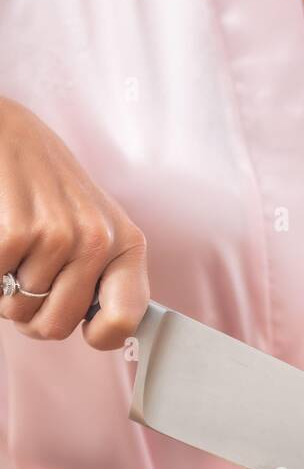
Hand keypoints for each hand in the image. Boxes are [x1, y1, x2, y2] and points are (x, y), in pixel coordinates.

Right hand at [0, 98, 148, 348]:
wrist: (7, 133)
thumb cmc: (49, 188)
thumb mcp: (93, 223)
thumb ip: (102, 274)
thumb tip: (104, 332)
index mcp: (126, 243)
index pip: (124, 321)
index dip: (96, 335)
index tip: (82, 326)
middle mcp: (99, 240)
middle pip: (57, 327)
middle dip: (31, 313)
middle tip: (26, 276)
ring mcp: (58, 235)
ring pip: (19, 310)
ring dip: (6, 287)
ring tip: (14, 243)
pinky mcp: (16, 233)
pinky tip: (0, 233)